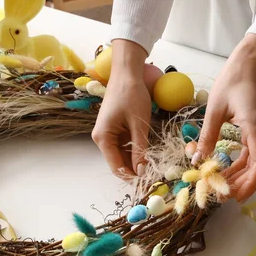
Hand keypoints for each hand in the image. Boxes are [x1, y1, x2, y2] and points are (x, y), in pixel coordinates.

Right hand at [92, 40, 150, 178]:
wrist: (127, 73)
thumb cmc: (131, 95)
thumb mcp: (139, 124)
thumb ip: (140, 149)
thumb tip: (142, 172)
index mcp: (103, 138)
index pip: (116, 167)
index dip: (131, 177)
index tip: (148, 183)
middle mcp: (101, 139)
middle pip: (118, 163)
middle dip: (135, 170)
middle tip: (154, 176)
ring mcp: (107, 134)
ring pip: (122, 155)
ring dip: (136, 160)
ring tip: (154, 165)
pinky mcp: (114, 129)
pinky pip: (124, 145)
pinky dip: (135, 150)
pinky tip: (148, 152)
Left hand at [194, 34, 255, 202]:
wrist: (249, 64)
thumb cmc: (232, 81)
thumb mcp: (214, 110)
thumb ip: (207, 136)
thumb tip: (196, 160)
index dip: (249, 183)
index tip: (235, 196)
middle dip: (240, 183)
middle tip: (220, 196)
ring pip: (254, 162)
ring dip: (239, 176)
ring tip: (219, 186)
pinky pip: (251, 153)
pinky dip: (239, 164)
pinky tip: (224, 171)